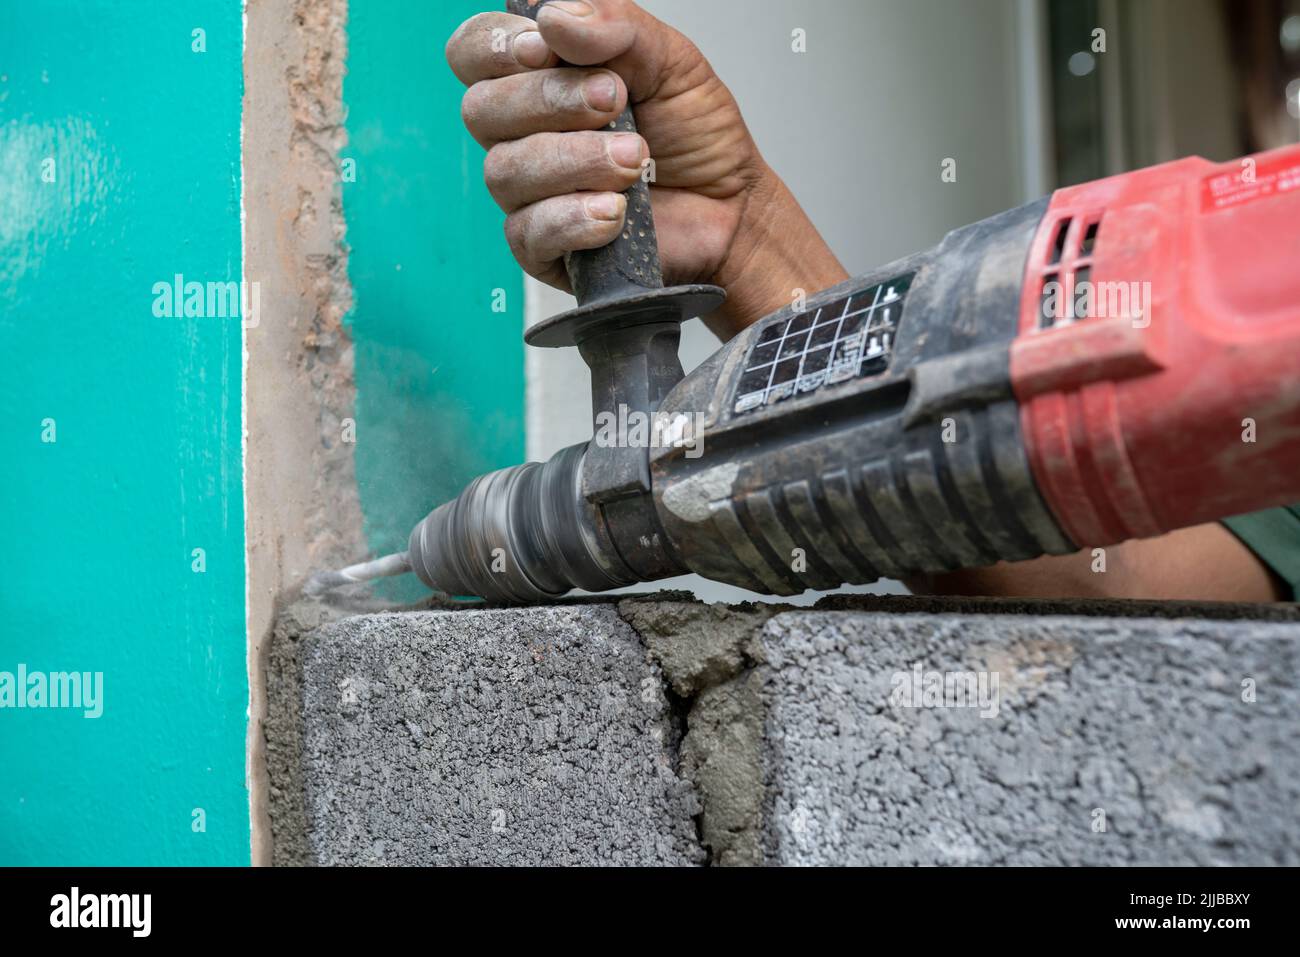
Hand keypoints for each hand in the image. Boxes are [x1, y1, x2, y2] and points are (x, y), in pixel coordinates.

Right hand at [446, 0, 846, 336]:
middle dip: (551, 102)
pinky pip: (529, 232)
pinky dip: (574, 217)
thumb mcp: (671, 61)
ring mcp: (527, 195)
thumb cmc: (696, 137)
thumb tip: (553, 17)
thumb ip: (615, 26)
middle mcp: (522, 134)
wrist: (733, 210)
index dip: (497, 47)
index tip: (544, 50)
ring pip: (506, 171)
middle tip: (615, 103)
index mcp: (539, 79)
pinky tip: (614, 212)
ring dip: (576, 160)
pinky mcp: (542, 249)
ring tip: (635, 161)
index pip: (477, 51)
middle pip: (482, 109)